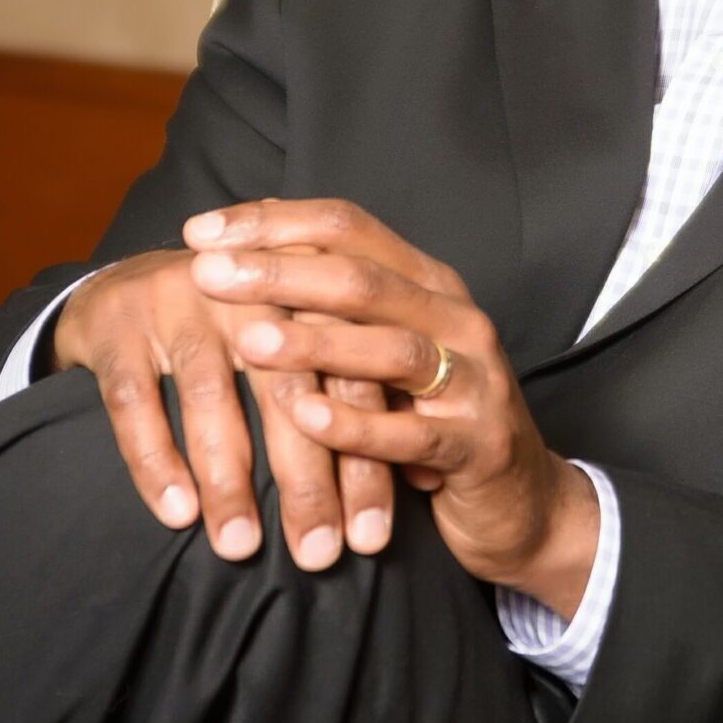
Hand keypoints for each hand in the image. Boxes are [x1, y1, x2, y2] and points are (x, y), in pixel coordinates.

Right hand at [52, 247, 395, 569]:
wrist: (123, 279)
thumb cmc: (237, 328)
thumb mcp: (298, 337)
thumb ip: (349, 387)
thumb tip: (418, 471)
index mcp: (309, 290)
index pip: (351, 379)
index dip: (367, 459)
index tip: (374, 537)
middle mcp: (253, 289)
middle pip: (290, 388)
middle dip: (309, 478)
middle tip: (320, 555)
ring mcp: (183, 300)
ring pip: (212, 396)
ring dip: (230, 479)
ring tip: (242, 548)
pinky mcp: (119, 324)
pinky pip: (135, 400)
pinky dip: (156, 459)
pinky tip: (177, 515)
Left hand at [184, 198, 600, 618]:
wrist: (521, 498)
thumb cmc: (434, 416)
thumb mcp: (391, 352)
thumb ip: (339, 310)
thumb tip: (248, 255)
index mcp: (431, 284)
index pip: (350, 229)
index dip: (275, 223)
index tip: (201, 232)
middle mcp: (457, 318)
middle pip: (364, 279)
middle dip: (280, 273)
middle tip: (205, 273)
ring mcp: (474, 379)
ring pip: (392, 348)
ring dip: (316, 344)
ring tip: (248, 342)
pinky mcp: (477, 443)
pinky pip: (412, 432)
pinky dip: (357, 426)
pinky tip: (307, 418)